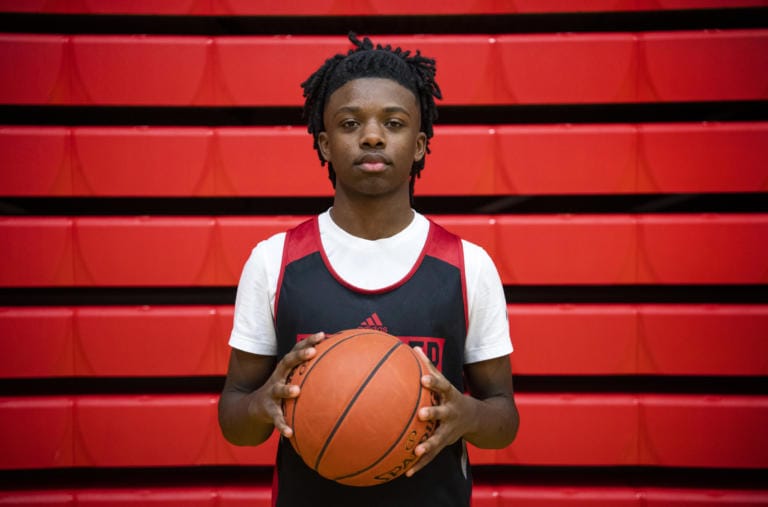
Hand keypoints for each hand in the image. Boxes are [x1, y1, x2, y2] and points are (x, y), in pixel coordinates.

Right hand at [248, 332, 325, 438]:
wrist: (254, 408)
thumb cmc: (281, 389)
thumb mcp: (292, 378)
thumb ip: (310, 372)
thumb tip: (341, 366)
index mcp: (286, 368)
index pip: (296, 350)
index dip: (308, 341)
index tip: (323, 335)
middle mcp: (278, 377)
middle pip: (287, 362)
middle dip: (299, 355)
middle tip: (312, 352)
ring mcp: (272, 393)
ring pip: (279, 389)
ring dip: (287, 389)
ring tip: (296, 391)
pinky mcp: (269, 410)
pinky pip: (276, 418)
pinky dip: (282, 425)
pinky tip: (290, 433)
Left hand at [405, 346, 476, 476]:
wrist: (478, 419)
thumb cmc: (452, 396)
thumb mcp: (445, 382)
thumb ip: (430, 366)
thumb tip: (413, 348)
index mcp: (450, 396)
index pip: (442, 386)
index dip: (433, 382)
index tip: (423, 379)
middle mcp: (451, 414)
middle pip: (442, 413)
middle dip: (433, 414)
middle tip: (421, 414)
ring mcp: (449, 431)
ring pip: (438, 438)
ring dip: (428, 445)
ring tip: (416, 450)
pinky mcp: (444, 443)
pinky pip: (431, 456)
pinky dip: (419, 464)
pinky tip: (406, 472)